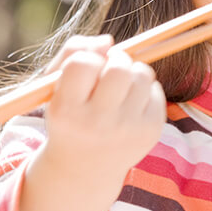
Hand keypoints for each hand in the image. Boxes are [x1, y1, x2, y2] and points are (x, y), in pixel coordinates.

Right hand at [18, 35, 165, 210]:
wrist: (84, 169)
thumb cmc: (70, 117)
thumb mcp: (56, 88)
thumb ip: (73, 53)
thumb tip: (108, 41)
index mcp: (67, 111)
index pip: (83, 63)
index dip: (88, 57)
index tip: (87, 69)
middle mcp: (97, 123)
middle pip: (119, 67)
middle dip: (116, 59)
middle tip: (110, 69)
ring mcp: (127, 130)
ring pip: (141, 74)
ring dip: (132, 71)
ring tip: (121, 86)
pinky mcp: (150, 133)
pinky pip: (155, 90)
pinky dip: (145, 89)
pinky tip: (131, 104)